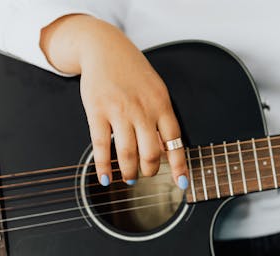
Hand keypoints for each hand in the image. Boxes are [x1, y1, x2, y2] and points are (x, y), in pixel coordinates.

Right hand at [40, 14, 187, 188]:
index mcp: (161, 105)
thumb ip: (161, 119)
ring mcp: (119, 111)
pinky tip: (106, 178)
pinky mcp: (97, 111)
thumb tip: (165, 151)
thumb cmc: (134, 72)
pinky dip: (103, 166)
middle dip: (150, 171)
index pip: (175, 141)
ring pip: (127, 153)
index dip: (179, 165)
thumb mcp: (156, 91)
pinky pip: (101, 146)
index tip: (182, 183)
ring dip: (129, 172)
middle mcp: (142, 109)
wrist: (105, 48)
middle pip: (151, 152)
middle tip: (146, 175)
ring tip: (129, 178)